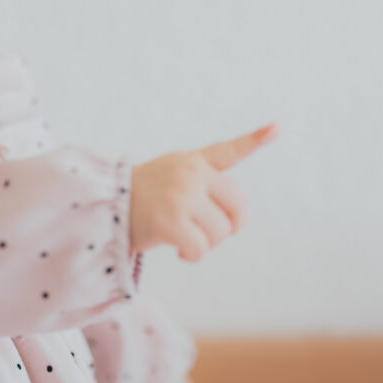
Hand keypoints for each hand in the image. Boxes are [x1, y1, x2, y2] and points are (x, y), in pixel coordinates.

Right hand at [130, 122, 277, 261]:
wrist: (104, 208)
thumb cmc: (141, 197)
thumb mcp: (170, 176)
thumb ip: (202, 186)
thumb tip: (233, 218)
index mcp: (193, 162)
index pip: (229, 150)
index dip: (256, 139)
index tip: (278, 126)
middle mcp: (191, 175)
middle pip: (238, 207)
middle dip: (229, 225)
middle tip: (207, 230)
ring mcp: (182, 196)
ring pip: (220, 232)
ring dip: (206, 243)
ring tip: (184, 237)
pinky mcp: (171, 221)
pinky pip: (200, 249)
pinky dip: (192, 256)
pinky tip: (180, 251)